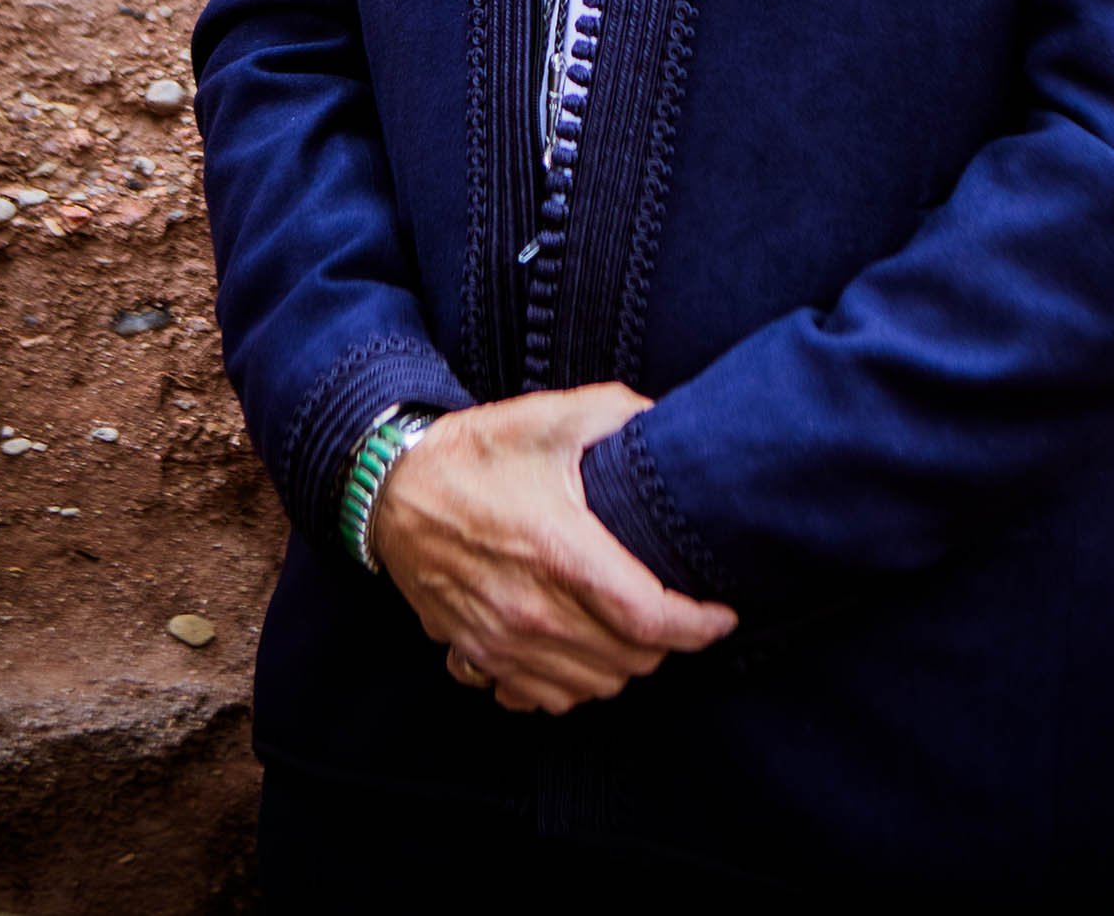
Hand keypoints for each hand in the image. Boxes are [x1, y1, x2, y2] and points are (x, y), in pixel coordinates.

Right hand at [372, 381, 736, 714]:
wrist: (391, 488)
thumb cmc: (474, 452)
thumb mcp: (549, 416)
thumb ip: (617, 413)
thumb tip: (667, 418)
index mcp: (560, 552)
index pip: (649, 617)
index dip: (698, 625)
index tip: (722, 615)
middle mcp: (532, 610)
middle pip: (628, 660)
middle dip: (666, 641)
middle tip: (676, 608)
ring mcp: (501, 642)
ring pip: (590, 687)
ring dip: (622, 665)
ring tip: (635, 629)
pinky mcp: (475, 655)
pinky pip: (539, 699)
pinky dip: (571, 685)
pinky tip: (580, 651)